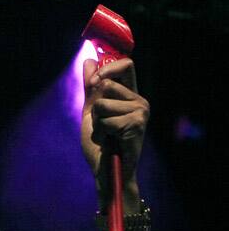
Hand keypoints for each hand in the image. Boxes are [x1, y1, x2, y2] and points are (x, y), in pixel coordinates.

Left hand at [81, 58, 149, 206]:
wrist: (106, 170)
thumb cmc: (100, 143)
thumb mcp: (92, 111)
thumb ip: (91, 87)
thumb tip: (89, 60)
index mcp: (130, 95)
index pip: (126, 64)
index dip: (107, 67)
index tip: (95, 82)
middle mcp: (139, 100)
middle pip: (108, 82)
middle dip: (95, 104)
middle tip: (102, 122)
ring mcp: (141, 111)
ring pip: (103, 102)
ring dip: (98, 120)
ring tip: (107, 134)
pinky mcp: (138, 123)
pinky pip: (106, 119)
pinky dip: (102, 131)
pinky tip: (112, 141)